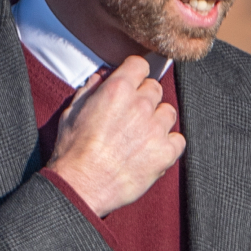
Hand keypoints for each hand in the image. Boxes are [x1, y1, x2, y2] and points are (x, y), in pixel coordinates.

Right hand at [45, 56, 184, 216]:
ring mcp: (156, 128)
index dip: (136, 73)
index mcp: (117, 90)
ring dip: (158, 120)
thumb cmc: (72, 151)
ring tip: (141, 136)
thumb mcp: (72, 112)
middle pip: (155, 89)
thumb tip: (101, 78)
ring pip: (168, 112)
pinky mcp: (166, 152)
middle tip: (132, 116)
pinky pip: (178, 140)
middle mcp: (140, 105)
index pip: (140, 65)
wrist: (80, 185)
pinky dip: (169, 144)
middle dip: (145, 99)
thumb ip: (90, 91)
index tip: (134, 81)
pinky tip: (152, 151)